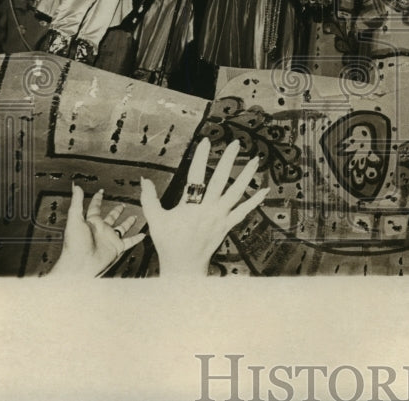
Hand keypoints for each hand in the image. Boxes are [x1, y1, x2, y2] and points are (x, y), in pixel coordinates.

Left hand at [48, 185, 144, 276]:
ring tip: (134, 217)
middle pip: (111, 217)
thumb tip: (77, 187)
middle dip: (116, 211)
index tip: (101, 192)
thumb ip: (77, 203)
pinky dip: (136, 238)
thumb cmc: (74, 243)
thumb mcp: (75, 219)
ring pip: (121, 228)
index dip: (97, 199)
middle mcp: (101, 229)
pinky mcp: (117, 247)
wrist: (80, 264)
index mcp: (91, 222)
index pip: (95, 208)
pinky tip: (143, 235)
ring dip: (128, 223)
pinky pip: (129, 241)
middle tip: (122, 205)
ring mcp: (110, 238)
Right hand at [140, 138, 268, 276]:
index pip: (196, 176)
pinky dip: (255, 201)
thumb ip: (149, 199)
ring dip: (246, 176)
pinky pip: (244, 212)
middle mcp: (208, 210)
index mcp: (190, 206)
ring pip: (237, 193)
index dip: (201, 158)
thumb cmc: (168, 242)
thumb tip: (144, 180)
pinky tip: (264, 190)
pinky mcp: (227, 226)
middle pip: (220, 180)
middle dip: (229, 160)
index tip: (206, 141)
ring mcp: (220, 217)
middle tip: (236, 143)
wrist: (184, 267)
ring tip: (256, 160)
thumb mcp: (155, 220)